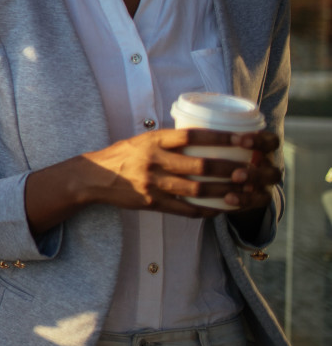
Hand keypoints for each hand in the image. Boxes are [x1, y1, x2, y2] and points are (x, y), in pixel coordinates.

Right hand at [81, 128, 282, 216]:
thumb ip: (169, 141)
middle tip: (251, 171)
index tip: (243, 138)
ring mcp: (153, 183)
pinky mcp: (152, 203)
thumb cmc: (123, 155)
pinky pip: (185, 209)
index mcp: (153, 140)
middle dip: (229, 170)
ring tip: (244, 192)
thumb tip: (203, 138)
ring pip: (196, 190)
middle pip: (199, 166)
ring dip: (223, 192)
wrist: (95, 177)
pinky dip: (207, 210)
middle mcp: (154, 160)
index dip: (220, 137)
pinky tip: (222, 209)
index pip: (191, 135)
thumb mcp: (143, 140)